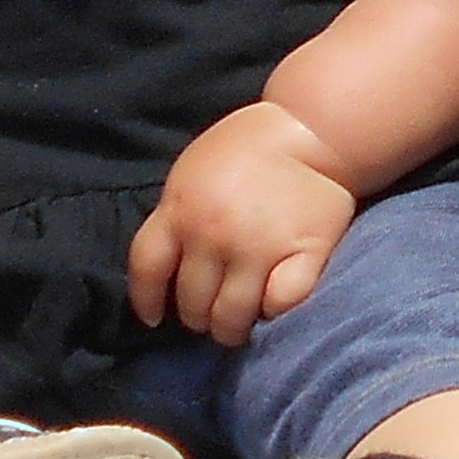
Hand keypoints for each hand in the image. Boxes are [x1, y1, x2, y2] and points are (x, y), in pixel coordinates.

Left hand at [131, 105, 360, 341]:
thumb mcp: (191, 174)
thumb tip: (167, 272)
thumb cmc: (246, 150)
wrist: (312, 129)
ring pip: (231, 317)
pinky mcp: (304, 254)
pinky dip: (274, 310)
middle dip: (197, 318)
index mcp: (181, 209)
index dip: (146, 302)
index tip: (154, 318)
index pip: (147, 270)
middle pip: (191, 303)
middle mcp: (214, 233)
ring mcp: (259, 246)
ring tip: (237, 324)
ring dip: (230, 329)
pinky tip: (272, 301)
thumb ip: (177, 218)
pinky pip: (279, 304)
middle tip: (209, 317)